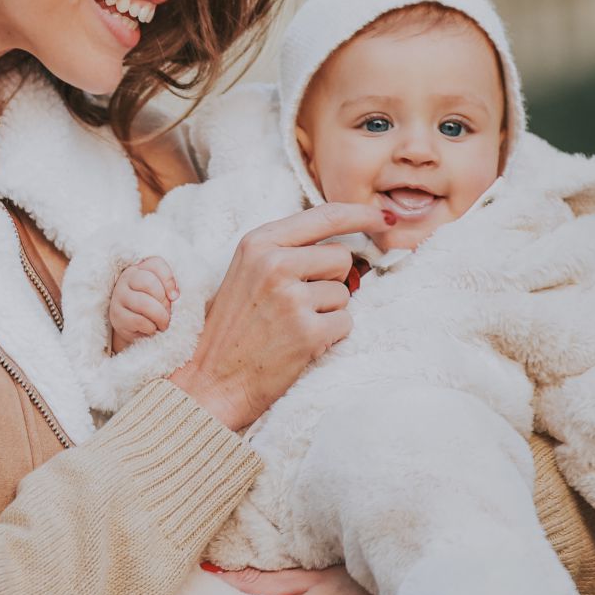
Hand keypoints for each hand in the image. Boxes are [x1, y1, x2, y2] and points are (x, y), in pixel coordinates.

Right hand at [108, 258, 177, 353]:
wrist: (133, 327)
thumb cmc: (152, 306)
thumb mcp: (162, 294)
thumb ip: (169, 289)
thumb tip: (175, 295)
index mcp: (140, 268)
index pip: (155, 264)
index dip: (169, 280)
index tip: (175, 296)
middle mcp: (126, 278)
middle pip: (149, 282)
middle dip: (164, 301)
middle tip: (168, 313)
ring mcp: (119, 296)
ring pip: (144, 303)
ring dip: (159, 317)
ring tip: (163, 324)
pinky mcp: (116, 314)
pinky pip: (138, 320)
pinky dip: (150, 327)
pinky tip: (151, 329)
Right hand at [169, 201, 384, 430]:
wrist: (212, 380)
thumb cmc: (234, 327)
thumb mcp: (248, 272)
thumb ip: (288, 250)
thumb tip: (344, 243)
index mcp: (258, 243)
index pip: (324, 216)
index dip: (360, 214)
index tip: (382, 218)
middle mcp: (274, 264)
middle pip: (340, 256)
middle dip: (331, 279)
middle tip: (297, 303)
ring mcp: (292, 298)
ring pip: (344, 292)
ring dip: (328, 311)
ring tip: (291, 326)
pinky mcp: (308, 332)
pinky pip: (346, 322)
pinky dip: (331, 335)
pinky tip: (300, 343)